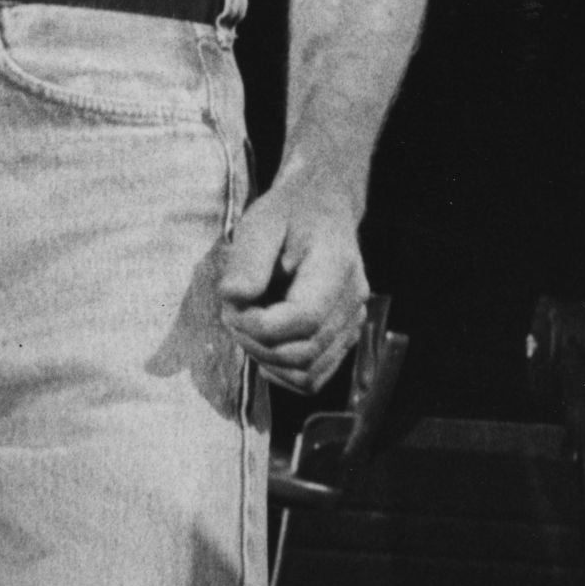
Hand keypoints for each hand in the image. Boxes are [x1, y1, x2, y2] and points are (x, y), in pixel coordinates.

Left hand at [216, 173, 370, 394]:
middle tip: (233, 313)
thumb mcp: (261, 222)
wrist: (322, 209)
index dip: (259, 326)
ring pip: (307, 372)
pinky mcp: (343, 336)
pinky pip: (313, 376)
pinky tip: (265, 344)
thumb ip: (248, 259)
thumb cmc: (289, 214)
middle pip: (303, 351)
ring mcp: (352, 322)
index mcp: (336, 267)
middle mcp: (352, 300)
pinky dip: (283, 371)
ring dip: (266, 359)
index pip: (304, 319)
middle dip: (255, 343)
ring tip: (248, 326)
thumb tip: (235, 297)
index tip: (232, 306)